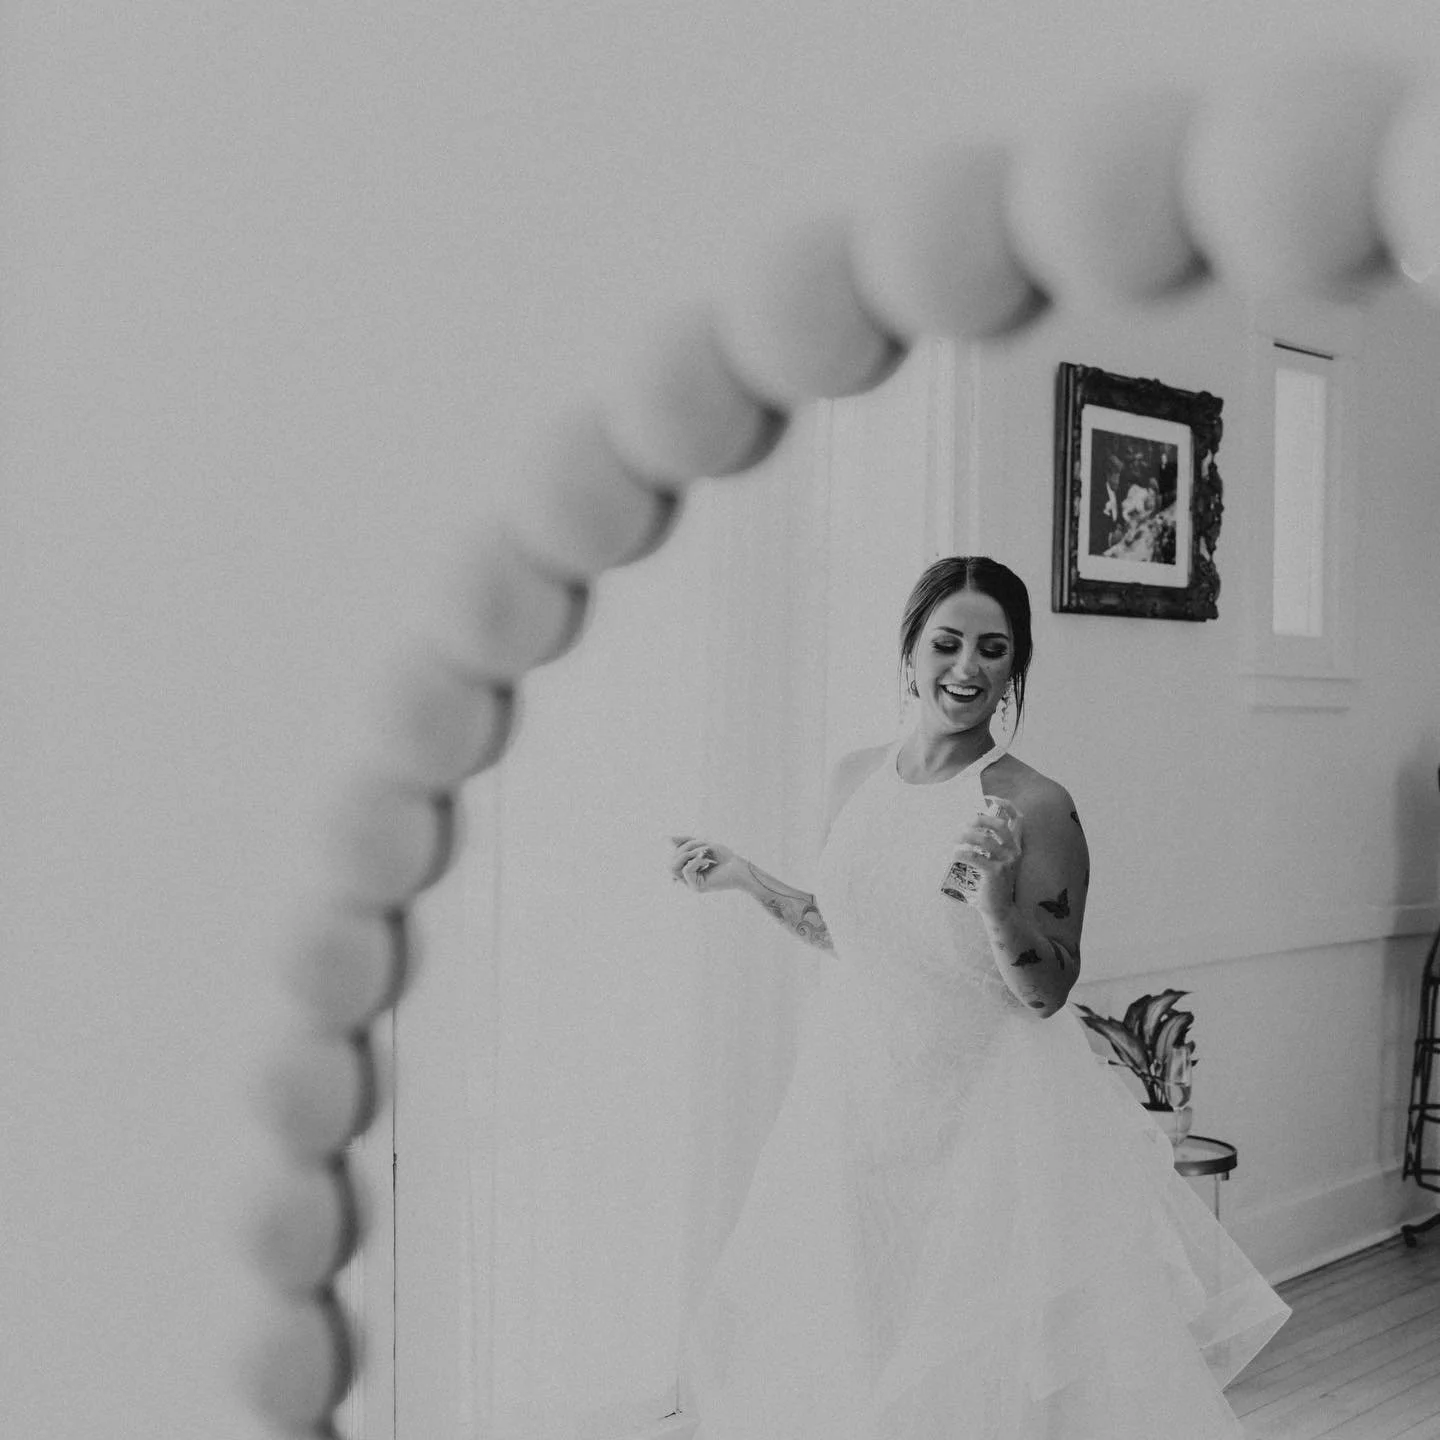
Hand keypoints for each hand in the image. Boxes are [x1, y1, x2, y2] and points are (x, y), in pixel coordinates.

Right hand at [668, 835, 744, 892]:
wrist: (741, 868)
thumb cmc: (726, 858)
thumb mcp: (703, 845)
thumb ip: (686, 842)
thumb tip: (667, 839)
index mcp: (688, 870)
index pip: (672, 860)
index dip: (679, 849)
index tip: (697, 844)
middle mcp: (688, 879)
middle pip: (671, 863)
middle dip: (685, 848)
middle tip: (703, 844)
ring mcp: (691, 884)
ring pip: (674, 867)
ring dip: (688, 853)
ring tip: (704, 849)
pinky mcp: (697, 887)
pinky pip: (686, 870)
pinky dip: (696, 860)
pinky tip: (707, 859)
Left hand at [949, 799, 1022, 916]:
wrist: (1000, 910)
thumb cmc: (994, 884)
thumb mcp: (997, 862)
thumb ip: (992, 846)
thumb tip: (972, 827)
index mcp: (1016, 847)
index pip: (1018, 819)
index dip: (1006, 805)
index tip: (989, 798)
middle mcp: (1014, 852)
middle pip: (999, 825)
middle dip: (979, 820)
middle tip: (964, 825)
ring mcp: (1006, 862)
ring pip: (985, 840)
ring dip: (966, 836)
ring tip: (955, 839)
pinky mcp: (995, 873)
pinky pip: (975, 856)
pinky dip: (962, 853)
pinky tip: (955, 854)